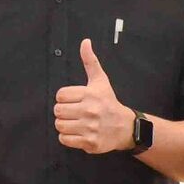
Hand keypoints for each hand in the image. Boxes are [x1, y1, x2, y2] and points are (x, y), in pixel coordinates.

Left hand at [54, 39, 134, 154]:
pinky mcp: (89, 142)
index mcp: (90, 94)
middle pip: (58, 111)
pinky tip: (77, 132)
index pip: (60, 95)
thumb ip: (90, 61)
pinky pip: (65, 139)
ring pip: (60, 125)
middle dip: (64, 112)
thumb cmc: (109, 103)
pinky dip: (68, 138)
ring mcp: (90, 128)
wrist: (125, 127)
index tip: (75, 101)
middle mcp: (90, 111)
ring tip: (76, 123)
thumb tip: (85, 41)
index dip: (65, 98)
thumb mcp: (100, 81)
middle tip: (75, 113)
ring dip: (65, 125)